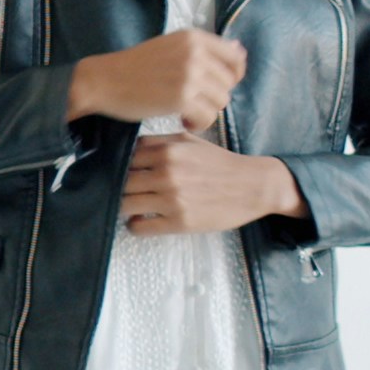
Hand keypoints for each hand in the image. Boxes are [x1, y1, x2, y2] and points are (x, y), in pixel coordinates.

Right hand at [69, 27, 246, 129]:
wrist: (104, 81)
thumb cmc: (133, 66)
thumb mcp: (170, 46)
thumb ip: (204, 49)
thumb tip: (240, 49)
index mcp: (193, 38)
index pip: (235, 56)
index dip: (233, 75)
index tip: (220, 85)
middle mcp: (195, 53)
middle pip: (228, 83)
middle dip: (214, 96)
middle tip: (193, 101)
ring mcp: (189, 75)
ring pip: (220, 101)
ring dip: (206, 111)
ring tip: (187, 112)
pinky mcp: (182, 98)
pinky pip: (208, 117)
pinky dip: (198, 124)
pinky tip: (183, 121)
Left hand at [121, 134, 305, 236]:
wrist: (253, 186)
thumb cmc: (219, 163)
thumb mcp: (188, 142)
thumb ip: (157, 142)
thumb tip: (126, 147)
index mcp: (166, 151)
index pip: (122, 158)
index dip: (117, 166)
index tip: (116, 172)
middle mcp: (166, 174)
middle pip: (120, 182)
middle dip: (117, 187)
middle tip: (122, 191)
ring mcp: (172, 200)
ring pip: (124, 205)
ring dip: (123, 207)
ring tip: (130, 206)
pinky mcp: (179, 222)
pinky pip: (139, 227)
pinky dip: (134, 225)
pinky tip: (140, 220)